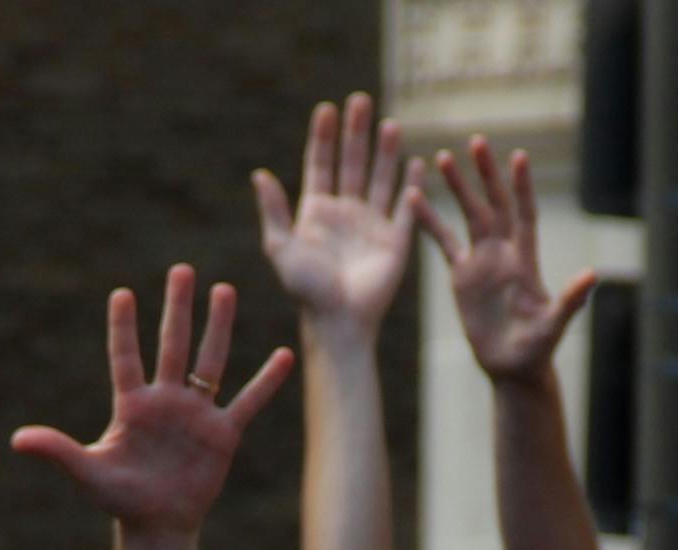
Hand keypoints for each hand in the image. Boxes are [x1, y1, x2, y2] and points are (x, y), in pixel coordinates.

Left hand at [11, 266, 294, 532]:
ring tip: (224, 290)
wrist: (158, 528)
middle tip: (182, 270)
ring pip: (210, 361)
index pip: (126, 357)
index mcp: (132, 406)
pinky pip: (248, 401)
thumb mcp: (88, 473)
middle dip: (177, 308)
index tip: (122, 295)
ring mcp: (196, 414)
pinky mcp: (222, 434)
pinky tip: (284, 355)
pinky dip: (266, 380)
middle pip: (173, 344)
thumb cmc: (121, 501)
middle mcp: (165, 401)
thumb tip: (17, 440)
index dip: (123, 328)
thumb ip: (57, 451)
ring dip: (217, 326)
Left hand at [253, 94, 423, 331]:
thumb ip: (274, 211)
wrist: (339, 321)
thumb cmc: (306, 290)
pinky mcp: (396, 241)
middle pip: (351, 163)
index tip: (327, 109)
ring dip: (385, 152)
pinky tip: (418, 161)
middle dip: (356, 132)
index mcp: (316, 212)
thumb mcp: (281, 248)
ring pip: (380, 178)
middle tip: (361, 101)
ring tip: (389, 123)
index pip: (321, 164)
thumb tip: (260, 173)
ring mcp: (372, 225)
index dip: (324, 137)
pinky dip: (413, 185)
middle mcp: (345, 213)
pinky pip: (407, 208)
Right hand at [411, 137, 595, 384]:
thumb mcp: (554, 325)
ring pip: (469, 216)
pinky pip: (443, 242)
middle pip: (495, 205)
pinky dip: (430, 222)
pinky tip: (414, 199)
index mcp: (525, 261)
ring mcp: (482, 262)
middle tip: (476, 141)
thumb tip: (593, 275)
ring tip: (442, 156)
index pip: (524, 214)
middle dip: (486, 174)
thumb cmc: (538, 348)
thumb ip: (571, 300)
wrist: (513, 367)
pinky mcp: (462, 276)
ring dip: (457, 187)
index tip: (519, 156)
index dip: (522, 187)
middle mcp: (504, 254)